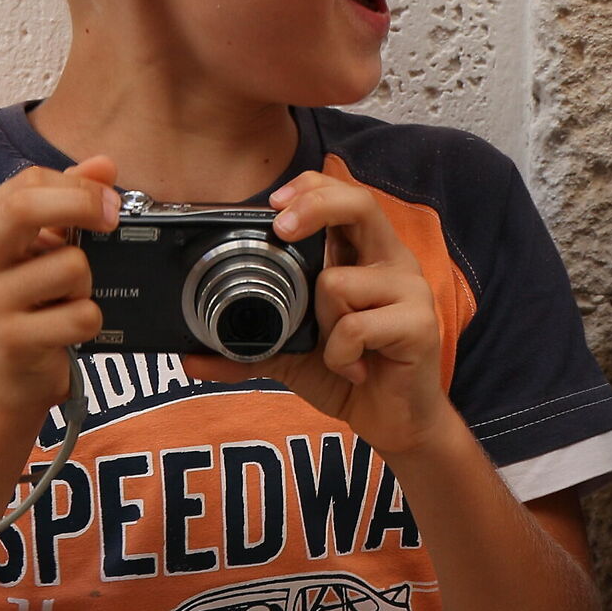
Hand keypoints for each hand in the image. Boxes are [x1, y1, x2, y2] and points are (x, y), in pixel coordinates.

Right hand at [0, 157, 116, 416]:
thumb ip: (67, 201)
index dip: (78, 184)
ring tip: (68, 299)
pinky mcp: (12, 341)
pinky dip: (90, 321)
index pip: (27, 182)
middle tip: (112, 219)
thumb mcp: (37, 249)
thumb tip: (104, 164)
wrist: (1, 380)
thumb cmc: (24, 305)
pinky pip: (81, 315)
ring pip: (71, 266)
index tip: (109, 200)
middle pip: (25, 206)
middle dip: (82, 204)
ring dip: (87, 283)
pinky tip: (69, 330)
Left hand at [182, 173, 452, 456]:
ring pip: (337, 283)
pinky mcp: (420, 325)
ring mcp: (410, 290)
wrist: (395, 421)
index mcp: (367, 255)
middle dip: (314, 207)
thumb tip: (191, 356)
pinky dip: (340, 357)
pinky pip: (353, 329)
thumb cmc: (350, 374)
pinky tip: (355, 370)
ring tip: (338, 352)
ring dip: (321, 325)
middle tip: (281, 230)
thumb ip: (248, 345)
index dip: (311, 189)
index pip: (344, 197)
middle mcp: (392, 262)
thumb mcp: (293, 354)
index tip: (273, 203)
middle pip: (359, 204)